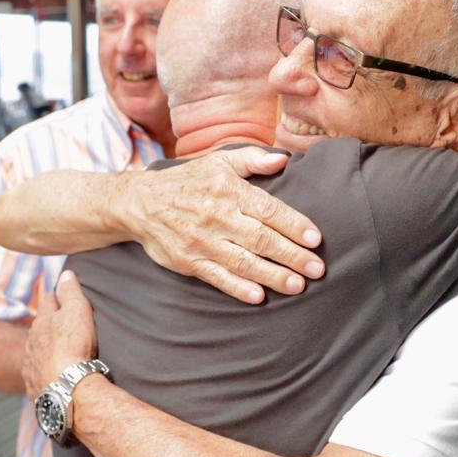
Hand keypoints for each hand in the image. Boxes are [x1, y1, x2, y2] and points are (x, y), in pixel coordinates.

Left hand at [21, 271, 98, 397]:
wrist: (66, 389)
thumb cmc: (73, 347)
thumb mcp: (77, 312)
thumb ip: (71, 292)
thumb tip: (66, 273)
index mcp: (42, 321)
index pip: (48, 301)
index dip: (56, 297)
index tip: (62, 296)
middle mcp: (32, 342)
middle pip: (39, 327)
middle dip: (49, 325)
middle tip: (63, 325)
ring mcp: (31, 365)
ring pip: (36, 351)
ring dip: (45, 350)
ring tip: (59, 353)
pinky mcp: (34, 386)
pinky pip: (38, 375)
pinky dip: (45, 372)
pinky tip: (53, 376)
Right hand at [127, 149, 323, 303]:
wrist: (140, 203)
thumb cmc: (188, 182)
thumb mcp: (218, 161)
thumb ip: (253, 160)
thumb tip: (284, 159)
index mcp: (229, 191)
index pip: (269, 209)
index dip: (294, 224)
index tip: (315, 239)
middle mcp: (218, 217)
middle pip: (261, 239)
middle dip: (292, 255)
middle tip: (317, 269)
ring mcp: (203, 241)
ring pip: (243, 262)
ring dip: (273, 275)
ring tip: (298, 285)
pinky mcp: (189, 262)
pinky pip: (217, 277)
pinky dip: (238, 288)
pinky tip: (259, 296)